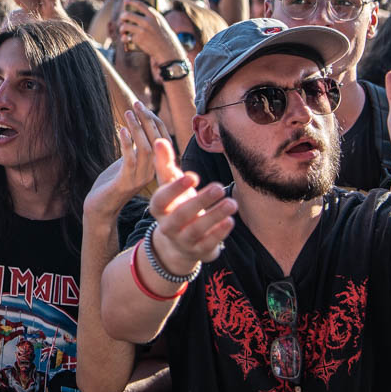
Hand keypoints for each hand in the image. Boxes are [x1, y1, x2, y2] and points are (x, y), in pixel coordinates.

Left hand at [84, 101, 169, 219]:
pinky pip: (130, 160)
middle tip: (136, 104)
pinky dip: (127, 143)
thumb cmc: (112, 182)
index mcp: (155, 166)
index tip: (142, 106)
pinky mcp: (125, 182)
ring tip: (127, 113)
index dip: (154, 121)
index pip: (163, 140)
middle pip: (157, 142)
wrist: (101, 208)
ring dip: (137, 128)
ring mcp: (140, 178)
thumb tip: (138, 125)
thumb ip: (136, 148)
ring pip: (146, 149)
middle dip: (147, 120)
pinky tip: (122, 130)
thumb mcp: (128, 161)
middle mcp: (151, 172)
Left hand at [119, 0, 184, 64]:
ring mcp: (142, 31)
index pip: (140, 5)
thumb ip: (151, 16)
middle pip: (128, 15)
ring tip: (123, 30)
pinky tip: (125, 39)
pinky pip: (126, 37)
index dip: (131, 1)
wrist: (166, 48)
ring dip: (121, 28)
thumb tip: (137, 10)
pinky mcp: (138, 39)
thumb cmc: (162, 34)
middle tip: (122, 19)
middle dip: (122, 16)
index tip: (125, 0)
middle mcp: (147, 22)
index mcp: (153, 16)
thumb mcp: (160, 22)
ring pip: (124, 26)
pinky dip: (124, 38)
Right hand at [148, 139, 235, 273]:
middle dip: (200, 201)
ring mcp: (183, 241)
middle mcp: (168, 227)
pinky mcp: (199, 251)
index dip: (175, 188)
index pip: (162, 199)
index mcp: (158, 208)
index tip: (193, 176)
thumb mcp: (169, 186)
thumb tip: (159, 140)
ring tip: (232, 203)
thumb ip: (165, 164)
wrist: (179, 244)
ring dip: (215, 216)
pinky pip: (209, 244)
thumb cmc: (176, 206)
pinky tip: (231, 221)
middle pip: (181, 215)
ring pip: (197, 230)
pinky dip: (219, 233)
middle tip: (219, 187)